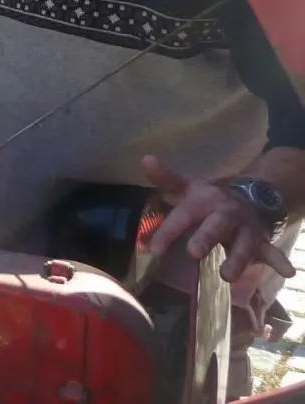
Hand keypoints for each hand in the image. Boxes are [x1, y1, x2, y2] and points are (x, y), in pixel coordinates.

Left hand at [143, 155, 295, 281]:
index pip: (184, 215)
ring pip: (245, 243)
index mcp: (205, 199)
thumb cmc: (208, 198)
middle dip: (206, 237)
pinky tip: (288, 271)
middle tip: (193, 252)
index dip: (168, 231)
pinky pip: (272, 251)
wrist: (248, 196)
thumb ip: (165, 178)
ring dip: (237, 258)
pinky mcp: (260, 240)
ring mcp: (246, 228)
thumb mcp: (187, 187)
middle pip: (217, 225)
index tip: (154, 250)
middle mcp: (226, 212)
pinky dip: (280, 261)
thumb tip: (146, 159)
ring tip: (227, 276)